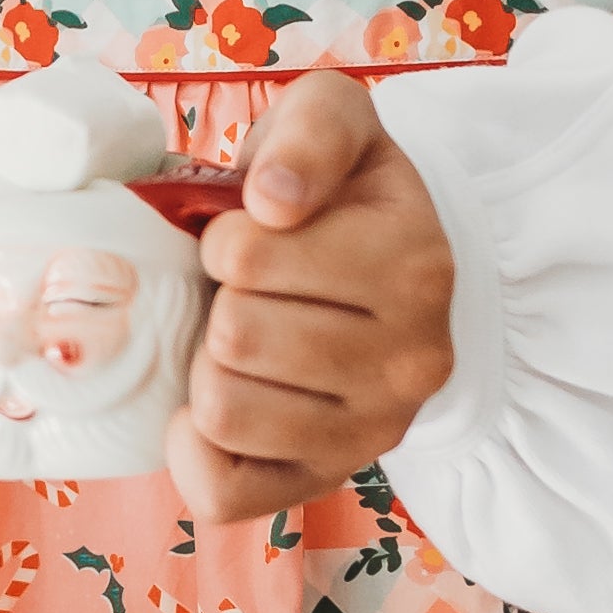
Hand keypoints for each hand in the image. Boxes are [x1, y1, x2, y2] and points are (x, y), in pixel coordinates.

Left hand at [164, 64, 456, 533]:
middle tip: (251, 293)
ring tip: (243, 343)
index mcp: (416, 265)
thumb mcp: (336, 122)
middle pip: (233, 337)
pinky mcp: (326, 483)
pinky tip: (222, 403)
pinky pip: (222, 490)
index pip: (245, 254)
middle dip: (218, 303)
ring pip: (222, 411)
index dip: (225, 236)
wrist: (391, 271)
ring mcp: (374, 433)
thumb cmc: (342, 194)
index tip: (255, 233)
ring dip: (208, 369)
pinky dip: (196, 448)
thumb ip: (310, 132)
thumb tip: (273, 201)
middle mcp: (413, 362)